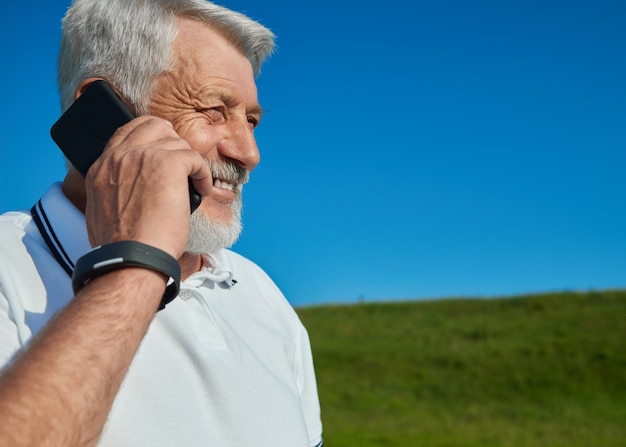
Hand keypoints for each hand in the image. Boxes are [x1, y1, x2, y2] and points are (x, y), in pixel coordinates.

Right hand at [84, 116, 211, 258]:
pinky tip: (203, 190)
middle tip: (184, 162)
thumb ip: (112, 189)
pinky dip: (204, 175)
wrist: (131, 257)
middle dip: (172, 141)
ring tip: (194, 184)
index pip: (125, 132)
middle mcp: (121, 155)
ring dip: (189, 163)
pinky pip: (196, 158)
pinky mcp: (169, 164)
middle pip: (153, 125)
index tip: (162, 150)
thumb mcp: (101, 210)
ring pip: (177, 142)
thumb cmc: (121, 246)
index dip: (149, 136)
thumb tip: (126, 190)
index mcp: (102, 166)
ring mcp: (144, 156)